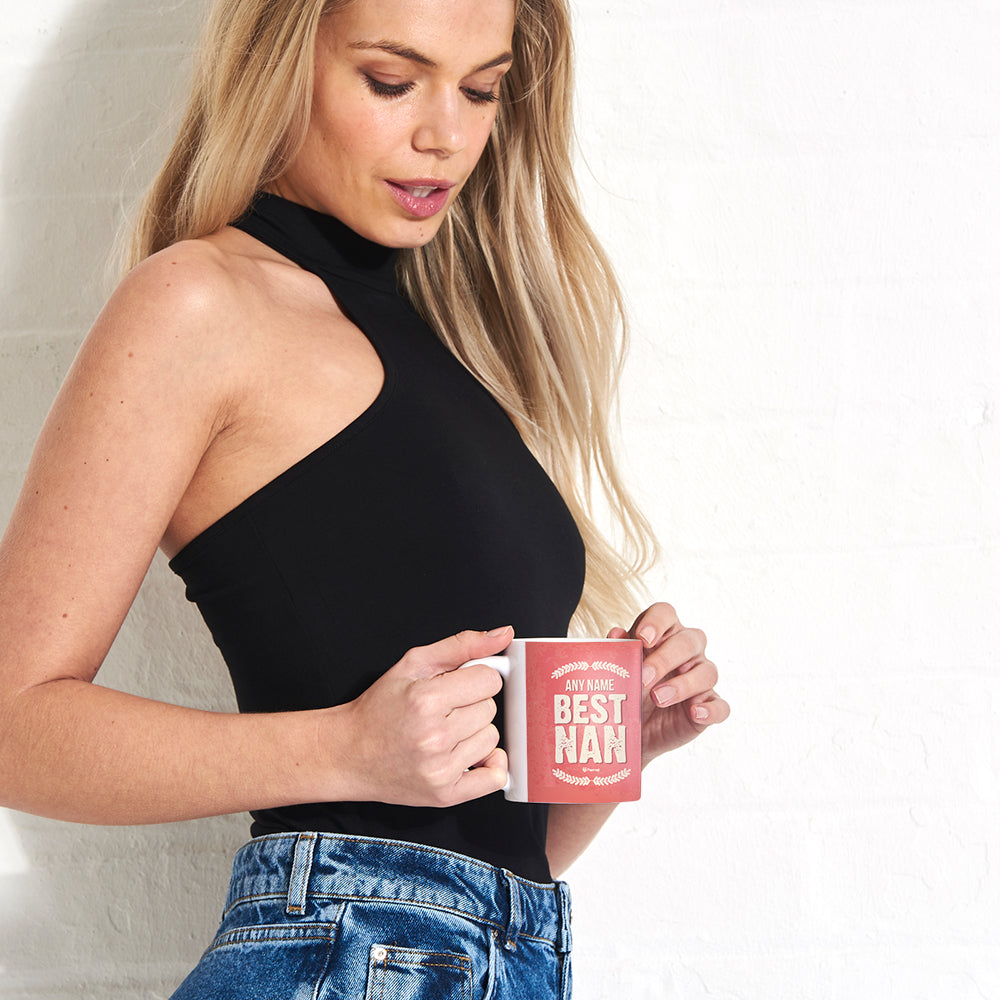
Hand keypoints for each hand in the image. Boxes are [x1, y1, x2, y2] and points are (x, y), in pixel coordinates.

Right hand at [336, 627, 511, 806]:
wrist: (349, 753)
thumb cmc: (379, 708)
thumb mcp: (413, 664)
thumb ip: (461, 646)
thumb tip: (503, 634)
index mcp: (426, 700)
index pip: (488, 680)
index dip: (475, 679)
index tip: (459, 684)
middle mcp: (434, 736)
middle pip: (490, 709)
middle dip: (471, 705)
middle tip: (443, 710)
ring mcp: (440, 769)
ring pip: (492, 739)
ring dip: (474, 733)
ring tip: (445, 732)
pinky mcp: (445, 794)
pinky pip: (495, 778)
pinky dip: (490, 765)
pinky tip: (468, 755)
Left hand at [607, 603, 728, 765]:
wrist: (633, 728)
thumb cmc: (630, 688)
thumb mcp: (621, 670)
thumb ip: (619, 651)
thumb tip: (615, 634)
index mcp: (664, 634)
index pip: (665, 614)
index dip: (656, 622)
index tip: (642, 637)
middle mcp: (688, 651)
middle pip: (687, 642)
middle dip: (664, 659)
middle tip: (643, 678)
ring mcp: (702, 678)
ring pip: (707, 672)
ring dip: (683, 685)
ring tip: (658, 699)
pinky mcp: (710, 705)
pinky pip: (720, 706)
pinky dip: (710, 710)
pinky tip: (695, 713)